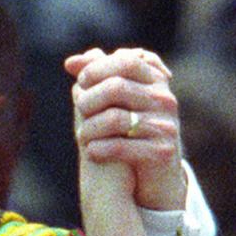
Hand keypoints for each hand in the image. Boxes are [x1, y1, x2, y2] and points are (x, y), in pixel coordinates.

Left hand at [65, 47, 188, 211]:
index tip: (81, 80)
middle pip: (117, 87)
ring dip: (90, 127)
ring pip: (115, 118)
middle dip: (90, 98)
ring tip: (81, 135)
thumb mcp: (120, 102)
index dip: (98, 68)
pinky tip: (91, 152)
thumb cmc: (133, 130)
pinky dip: (99, 149)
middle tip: (79, 107)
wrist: (159, 175)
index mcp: (157, 82)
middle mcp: (165, 100)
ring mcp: (165, 126)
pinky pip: (121, 146)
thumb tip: (70, 63)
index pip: (127, 61)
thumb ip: (99, 77)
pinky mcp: (161, 152)